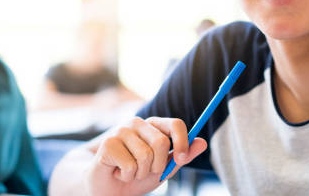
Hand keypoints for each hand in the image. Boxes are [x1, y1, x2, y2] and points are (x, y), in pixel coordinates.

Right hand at [86, 116, 206, 195]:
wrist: (106, 186)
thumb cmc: (135, 175)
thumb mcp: (163, 169)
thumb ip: (181, 156)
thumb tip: (203, 142)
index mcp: (153, 126)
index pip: (175, 124)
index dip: (182, 142)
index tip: (181, 160)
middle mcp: (137, 123)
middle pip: (161, 142)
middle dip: (158, 165)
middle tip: (145, 171)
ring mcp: (121, 130)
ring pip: (145, 156)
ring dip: (139, 173)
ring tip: (128, 172)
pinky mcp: (108, 143)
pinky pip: (130, 165)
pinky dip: (126, 176)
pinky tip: (117, 172)